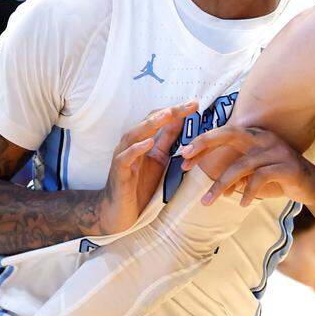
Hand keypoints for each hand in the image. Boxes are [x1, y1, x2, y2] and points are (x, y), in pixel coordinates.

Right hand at [93, 101, 198, 235]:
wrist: (119, 212)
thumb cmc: (139, 186)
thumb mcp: (159, 160)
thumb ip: (167, 141)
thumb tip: (180, 120)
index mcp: (142, 142)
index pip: (158, 120)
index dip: (176, 111)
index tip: (195, 103)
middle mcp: (131, 145)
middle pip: (147, 123)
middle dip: (168, 112)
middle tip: (187, 105)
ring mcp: (123, 158)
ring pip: (133, 135)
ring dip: (151, 124)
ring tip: (168, 115)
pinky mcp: (119, 173)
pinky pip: (125, 158)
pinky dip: (136, 149)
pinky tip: (148, 142)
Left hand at [178, 126, 314, 207]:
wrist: (311, 186)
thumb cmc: (279, 179)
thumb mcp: (255, 172)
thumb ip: (238, 172)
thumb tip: (216, 186)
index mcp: (257, 136)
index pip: (225, 131)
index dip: (203, 142)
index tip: (183, 156)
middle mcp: (266, 138)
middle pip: (231, 134)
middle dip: (205, 145)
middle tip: (185, 163)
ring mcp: (277, 151)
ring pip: (241, 165)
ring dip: (221, 185)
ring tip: (208, 201)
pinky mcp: (287, 167)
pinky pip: (259, 178)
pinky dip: (247, 192)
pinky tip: (241, 203)